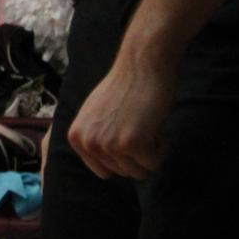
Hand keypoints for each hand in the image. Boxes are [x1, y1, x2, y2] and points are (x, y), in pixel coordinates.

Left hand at [67, 48, 176, 179]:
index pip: (104, 170)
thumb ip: (94, 139)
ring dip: (149, 154)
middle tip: (140, 128)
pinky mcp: (131, 144)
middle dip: (137, 156)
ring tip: (146, 127)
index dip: (122, 158)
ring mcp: (109, 145)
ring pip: (138, 171)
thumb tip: (104, 168)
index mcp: (77, 138)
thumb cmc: (123, 87)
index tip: (128, 138)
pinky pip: (153, 163)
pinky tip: (155, 127)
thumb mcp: (93, 116)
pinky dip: (160, 150)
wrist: (141, 65)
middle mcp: (89, 144)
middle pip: (122, 172)